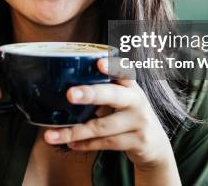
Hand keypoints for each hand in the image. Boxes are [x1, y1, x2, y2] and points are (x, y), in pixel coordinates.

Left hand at [43, 58, 174, 170]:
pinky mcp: (138, 141)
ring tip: (52, 135)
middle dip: (90, 94)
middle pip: (113, 96)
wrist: (154, 144)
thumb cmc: (128, 115)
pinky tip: (71, 144)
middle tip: (70, 94)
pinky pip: (107, 143)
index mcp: (130, 86)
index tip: (98, 62)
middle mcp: (137, 101)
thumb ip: (103, 91)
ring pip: (103, 127)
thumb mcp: (122, 99)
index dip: (112, 66)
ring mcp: (139, 122)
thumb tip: (63, 87)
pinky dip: (86, 144)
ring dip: (76, 132)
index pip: (123, 71)